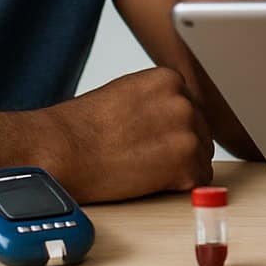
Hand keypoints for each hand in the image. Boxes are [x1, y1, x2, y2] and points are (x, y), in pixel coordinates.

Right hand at [47, 66, 213, 201]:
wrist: (64, 150)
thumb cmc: (84, 126)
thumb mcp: (128, 93)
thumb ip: (157, 100)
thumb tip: (174, 118)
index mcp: (170, 79)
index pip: (190, 107)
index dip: (172, 128)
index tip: (154, 138)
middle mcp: (184, 102)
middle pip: (200, 131)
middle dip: (179, 147)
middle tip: (147, 157)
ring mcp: (188, 132)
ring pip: (201, 156)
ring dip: (181, 167)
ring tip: (145, 168)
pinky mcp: (187, 164)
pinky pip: (198, 180)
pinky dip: (180, 186)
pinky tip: (151, 180)